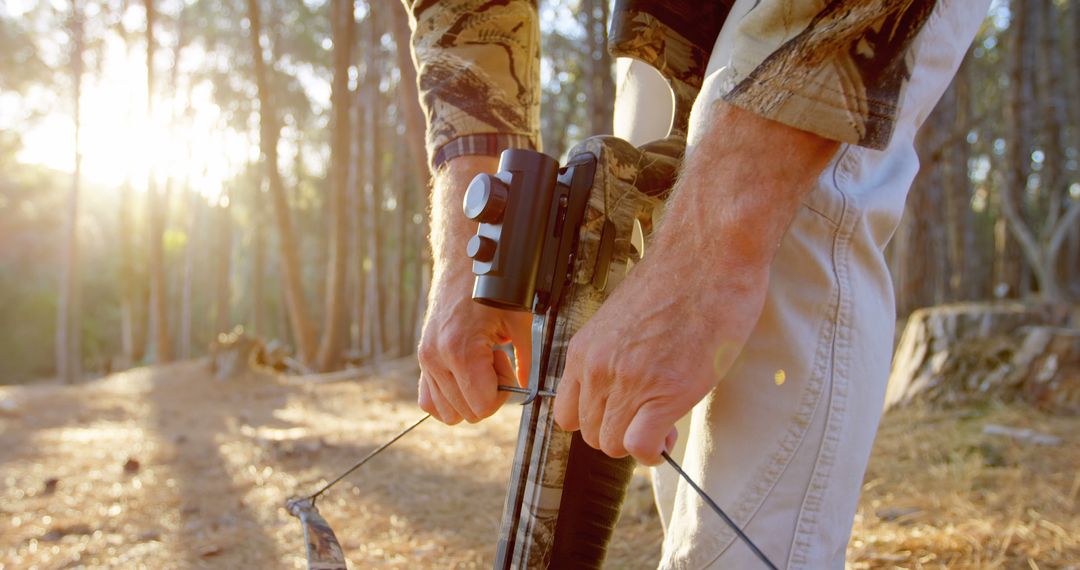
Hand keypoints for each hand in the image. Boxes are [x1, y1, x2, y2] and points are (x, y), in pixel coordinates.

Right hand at [418, 269, 531, 423]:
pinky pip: (429, 400)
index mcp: (460, 351)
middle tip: (494, 362)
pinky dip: (448, 397)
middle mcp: (436, 359)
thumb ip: (525, 361)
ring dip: (468, 395)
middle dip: (486, 394)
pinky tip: (464, 373)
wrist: (463, 264)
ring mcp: (426, 360)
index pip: (481, 407)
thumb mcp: (519, 323)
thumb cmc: (492, 288)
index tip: (506, 369)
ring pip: (447, 411)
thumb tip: (525, 387)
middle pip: (466, 413)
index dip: (501, 396)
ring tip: (479, 364)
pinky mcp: (422, 358)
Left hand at [553, 102, 838, 464]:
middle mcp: (595, 367)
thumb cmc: (678, 280)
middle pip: (590, 433)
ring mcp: (626, 381)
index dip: (598, 420)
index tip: (624, 413)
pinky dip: (655, 450)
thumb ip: (613, 354)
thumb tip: (621, 384)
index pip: (567, 413)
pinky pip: (640, 446)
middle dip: (621, 433)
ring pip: (611, 444)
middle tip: (653, 418)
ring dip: (639, 442)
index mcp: (583, 350)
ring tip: (666, 420)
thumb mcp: (624, 321)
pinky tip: (671, 431)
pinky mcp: (662, 391)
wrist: (708, 255)